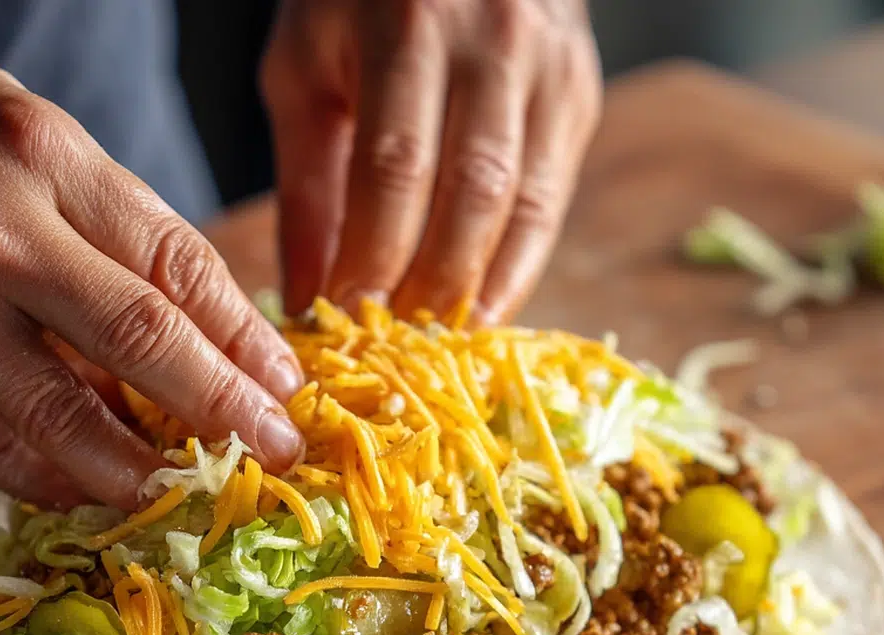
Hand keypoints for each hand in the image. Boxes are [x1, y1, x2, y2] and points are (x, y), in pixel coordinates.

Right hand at [0, 47, 304, 508]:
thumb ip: (113, 226)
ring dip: (143, 470)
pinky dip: (56, 482)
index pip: (175, 263)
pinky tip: (98, 495)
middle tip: (273, 453)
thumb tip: (210, 335)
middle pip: (138, 341)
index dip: (243, 338)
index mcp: (41, 158)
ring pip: (64, 418)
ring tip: (189, 491)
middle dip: (222, 410)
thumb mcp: (27, 143)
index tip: (285, 388)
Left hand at [262, 0, 601, 321]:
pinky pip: (553, 200)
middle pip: (472, 195)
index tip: (345, 325)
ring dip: (482, 290)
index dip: (374, 258)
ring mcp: (550, 66)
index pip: (396, 168)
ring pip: (526, 206)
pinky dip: (518, 267)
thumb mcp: (305, 67)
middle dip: (430, 287)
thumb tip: (306, 300)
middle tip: (394, 353)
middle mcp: (494, 41)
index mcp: (409, 26)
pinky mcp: (578, 93)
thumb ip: (305, 184)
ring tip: (441, 350)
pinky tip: (483, 311)